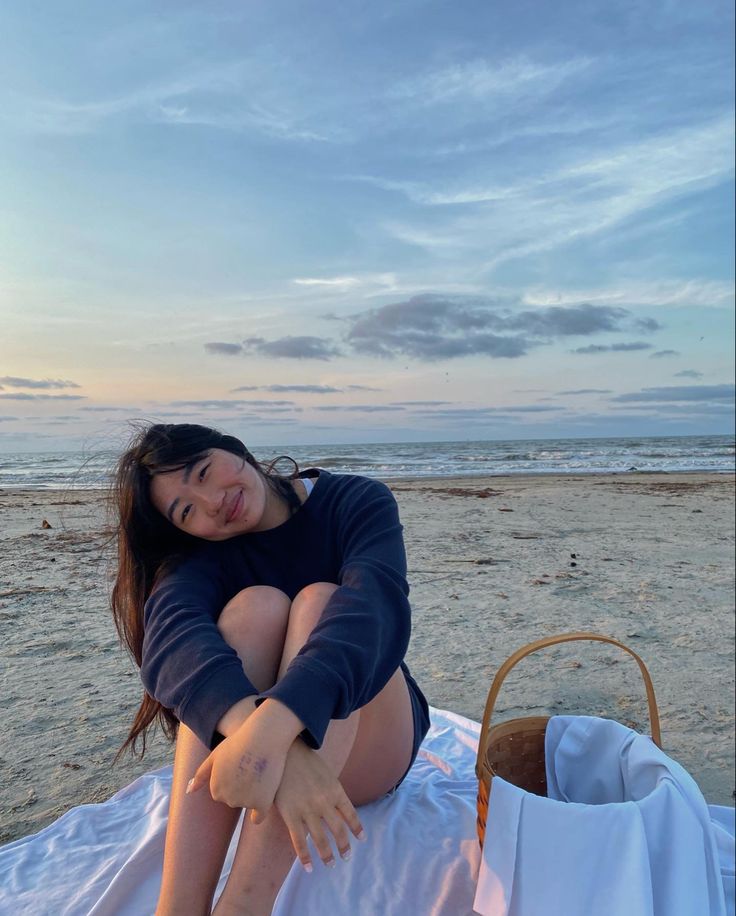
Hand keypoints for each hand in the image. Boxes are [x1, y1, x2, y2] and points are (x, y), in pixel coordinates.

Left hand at [187, 704, 291, 820]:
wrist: (263, 737)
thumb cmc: (239, 743)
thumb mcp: (215, 756)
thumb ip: (201, 775)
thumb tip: (188, 791)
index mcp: (216, 789)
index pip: (224, 792)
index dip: (233, 779)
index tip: (239, 766)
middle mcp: (228, 799)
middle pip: (236, 799)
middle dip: (242, 787)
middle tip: (251, 767)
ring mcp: (245, 802)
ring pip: (249, 803)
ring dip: (254, 794)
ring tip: (260, 771)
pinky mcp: (262, 803)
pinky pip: (258, 817)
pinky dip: (259, 813)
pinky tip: (263, 801)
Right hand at [274, 739, 365, 871]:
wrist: (285, 752)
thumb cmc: (305, 760)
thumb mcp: (325, 773)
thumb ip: (331, 790)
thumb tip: (335, 806)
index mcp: (335, 790)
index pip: (350, 814)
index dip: (357, 828)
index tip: (361, 839)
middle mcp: (324, 802)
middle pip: (338, 830)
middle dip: (344, 846)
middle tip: (346, 857)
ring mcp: (308, 810)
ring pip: (321, 839)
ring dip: (327, 855)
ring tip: (331, 864)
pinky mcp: (291, 815)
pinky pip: (299, 841)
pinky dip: (305, 857)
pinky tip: (309, 867)